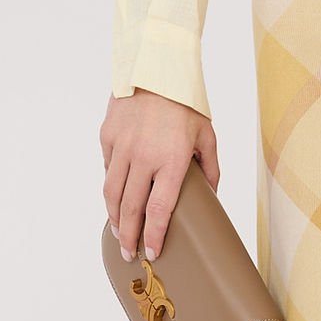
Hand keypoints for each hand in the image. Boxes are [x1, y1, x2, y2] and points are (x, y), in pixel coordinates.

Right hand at [99, 87, 219, 263]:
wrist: (157, 67)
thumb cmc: (186, 102)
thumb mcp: (207, 133)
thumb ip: (211, 167)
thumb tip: (212, 196)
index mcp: (172, 159)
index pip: (159, 209)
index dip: (153, 235)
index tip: (151, 252)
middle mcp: (144, 156)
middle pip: (130, 209)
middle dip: (128, 236)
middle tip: (129, 253)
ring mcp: (122, 147)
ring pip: (112, 193)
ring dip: (114, 217)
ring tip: (119, 233)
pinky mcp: (108, 136)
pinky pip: (107, 169)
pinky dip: (111, 187)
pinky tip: (116, 197)